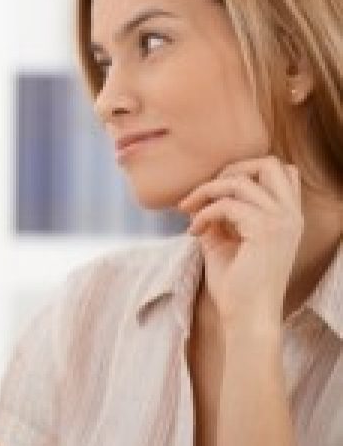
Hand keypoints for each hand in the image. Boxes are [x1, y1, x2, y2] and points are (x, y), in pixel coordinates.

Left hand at [178, 156, 303, 332]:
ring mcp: (281, 221)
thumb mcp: (223, 245)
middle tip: (204, 193)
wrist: (247, 318)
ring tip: (189, 211)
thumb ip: (216, 220)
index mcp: (288, 217)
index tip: (213, 195)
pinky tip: (194, 232)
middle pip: (269, 163)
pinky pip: (227, 204)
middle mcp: (291, 215)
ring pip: (241, 180)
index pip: (279, 172)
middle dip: (230, 170)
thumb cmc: (238, 288)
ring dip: (207, 191)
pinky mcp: (264, 230)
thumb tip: (195, 201)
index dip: (243, 173)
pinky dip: (204, 213)